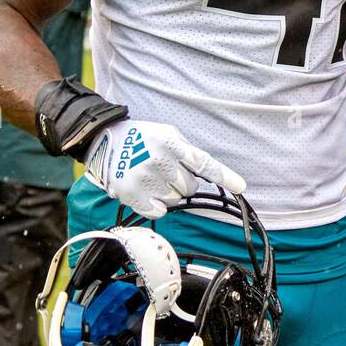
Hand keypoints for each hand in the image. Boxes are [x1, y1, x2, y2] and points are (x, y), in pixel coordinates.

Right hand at [83, 118, 244, 218]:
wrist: (103, 140)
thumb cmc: (141, 138)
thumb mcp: (166, 133)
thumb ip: (186, 151)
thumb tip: (208, 174)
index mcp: (170, 143)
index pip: (204, 163)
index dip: (224, 176)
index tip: (242, 187)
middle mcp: (159, 161)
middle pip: (189, 187)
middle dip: (181, 181)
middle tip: (164, 170)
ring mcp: (144, 179)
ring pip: (175, 200)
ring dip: (167, 192)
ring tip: (151, 177)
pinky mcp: (131, 195)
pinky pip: (159, 211)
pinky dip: (155, 205)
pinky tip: (145, 190)